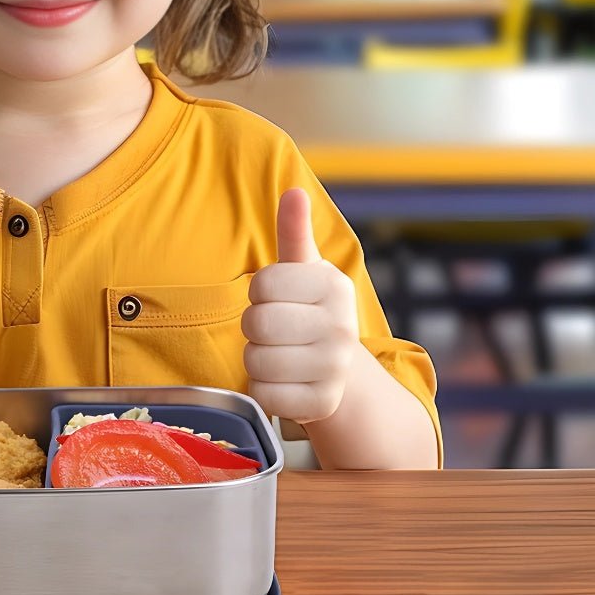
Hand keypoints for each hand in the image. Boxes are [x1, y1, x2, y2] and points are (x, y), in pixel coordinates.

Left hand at [243, 188, 358, 424]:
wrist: (341, 371)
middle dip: (253, 327)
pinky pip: (263, 394)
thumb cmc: (308, 309)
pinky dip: (262, 388)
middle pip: (256, 323)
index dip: (258, 293)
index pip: (261, 284)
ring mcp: (335, 369)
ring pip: (255, 360)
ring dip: (255, 358)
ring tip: (278, 354)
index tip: (275, 299)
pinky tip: (283, 380)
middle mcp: (342, 327)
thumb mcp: (303, 269)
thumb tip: (293, 190)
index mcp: (334, 286)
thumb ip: (294, 232)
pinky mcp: (322, 404)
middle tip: (273, 330)